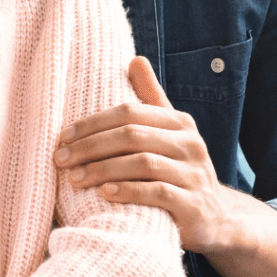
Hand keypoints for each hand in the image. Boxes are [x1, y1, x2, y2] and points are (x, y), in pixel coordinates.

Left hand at [54, 56, 228, 253]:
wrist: (216, 217)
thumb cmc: (179, 169)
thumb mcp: (169, 133)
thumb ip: (151, 98)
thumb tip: (135, 59)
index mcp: (180, 123)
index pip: (130, 112)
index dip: (93, 123)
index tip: (63, 137)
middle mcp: (191, 144)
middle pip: (132, 136)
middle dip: (90, 147)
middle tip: (61, 159)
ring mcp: (195, 175)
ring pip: (143, 163)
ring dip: (102, 170)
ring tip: (74, 179)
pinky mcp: (195, 205)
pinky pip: (158, 193)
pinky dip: (128, 191)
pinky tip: (104, 194)